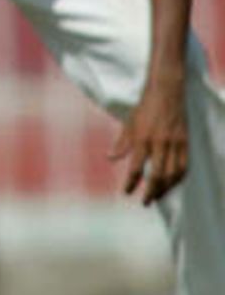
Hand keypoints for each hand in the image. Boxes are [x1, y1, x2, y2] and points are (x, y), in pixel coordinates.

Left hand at [109, 73, 187, 204]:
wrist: (166, 92)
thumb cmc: (144, 107)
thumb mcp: (128, 123)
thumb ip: (121, 143)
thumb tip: (110, 158)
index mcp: (142, 138)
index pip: (135, 167)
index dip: (130, 183)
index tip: (126, 192)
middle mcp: (159, 143)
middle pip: (156, 175)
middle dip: (150, 192)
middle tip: (145, 202)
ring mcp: (175, 143)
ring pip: (172, 174)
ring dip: (165, 188)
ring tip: (157, 196)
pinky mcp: (185, 142)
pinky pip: (184, 166)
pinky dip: (178, 178)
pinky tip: (172, 184)